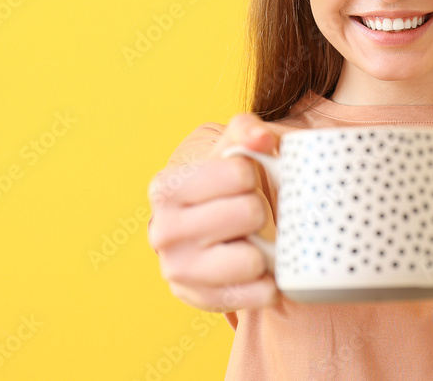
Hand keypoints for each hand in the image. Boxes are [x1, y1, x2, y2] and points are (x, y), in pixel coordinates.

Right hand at [147, 112, 281, 312]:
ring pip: (253, 258)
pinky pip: (258, 294)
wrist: (207, 232)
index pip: (240, 173)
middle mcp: (163, 231)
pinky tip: (258, 271)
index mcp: (166, 187)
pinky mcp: (200, 301)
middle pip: (251, 213)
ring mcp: (179, 270)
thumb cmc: (223, 185)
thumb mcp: (230, 149)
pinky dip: (269, 283)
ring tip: (250, 241)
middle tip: (247, 213)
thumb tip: (261, 139)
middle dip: (259, 210)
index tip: (240, 180)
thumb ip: (247, 130)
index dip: (252, 174)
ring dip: (264, 249)